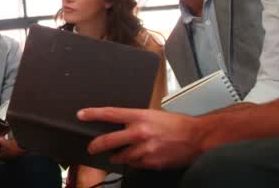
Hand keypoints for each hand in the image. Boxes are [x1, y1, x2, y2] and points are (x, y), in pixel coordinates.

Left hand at [77, 107, 202, 169]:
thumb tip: (121, 124)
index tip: (81, 115)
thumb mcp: (153, 115)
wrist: (197, 137)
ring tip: (119, 154)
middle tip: (91, 148)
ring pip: (121, 156)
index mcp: (140, 116)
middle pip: (109, 140)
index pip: (110, 114)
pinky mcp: (151, 162)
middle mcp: (139, 132)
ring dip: (118, 157)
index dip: (93, 114)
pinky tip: (140, 157)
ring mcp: (145, 149)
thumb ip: (136, 120)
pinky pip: (135, 164)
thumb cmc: (177, 124)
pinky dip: (134, 162)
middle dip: (96, 146)